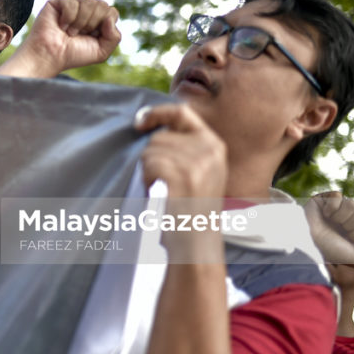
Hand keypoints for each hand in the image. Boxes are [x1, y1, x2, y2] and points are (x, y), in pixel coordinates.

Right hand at [0, 0, 119, 77]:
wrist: (51, 55)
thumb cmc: (73, 55)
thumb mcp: (101, 52)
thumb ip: (115, 37)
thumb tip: (110, 18)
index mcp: (98, 21)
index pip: (111, 12)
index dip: (104, 24)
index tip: (92, 36)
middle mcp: (87, 10)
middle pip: (102, 5)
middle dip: (92, 23)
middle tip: (79, 35)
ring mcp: (73, 5)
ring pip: (88, 1)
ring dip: (80, 21)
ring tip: (70, 32)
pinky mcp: (59, 2)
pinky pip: (72, 2)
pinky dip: (68, 17)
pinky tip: (61, 25)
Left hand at [136, 103, 228, 258]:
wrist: (198, 241)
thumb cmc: (191, 207)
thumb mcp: (202, 170)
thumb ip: (185, 146)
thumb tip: (152, 126)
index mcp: (214, 145)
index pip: (182, 112)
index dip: (157, 112)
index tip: (140, 121)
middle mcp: (208, 150)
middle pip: (159, 137)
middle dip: (151, 158)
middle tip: (163, 182)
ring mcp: (197, 163)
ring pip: (151, 151)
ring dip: (148, 171)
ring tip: (164, 190)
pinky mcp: (183, 176)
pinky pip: (150, 165)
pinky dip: (147, 180)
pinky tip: (159, 194)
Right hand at [304, 191, 353, 264]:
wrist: (310, 246)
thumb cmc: (331, 251)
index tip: (346, 239)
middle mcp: (347, 216)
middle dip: (351, 225)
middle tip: (339, 230)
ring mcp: (336, 207)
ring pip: (351, 203)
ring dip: (341, 216)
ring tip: (331, 222)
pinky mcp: (324, 199)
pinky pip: (337, 195)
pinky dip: (332, 207)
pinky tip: (325, 214)